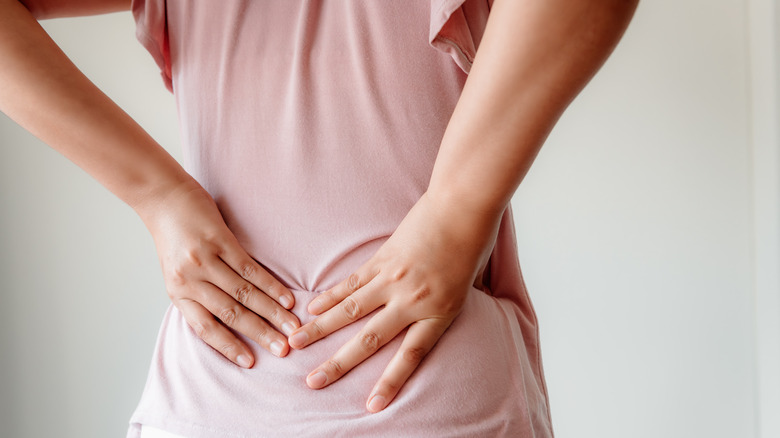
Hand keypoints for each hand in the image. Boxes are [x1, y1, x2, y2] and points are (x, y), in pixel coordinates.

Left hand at [137, 182, 299, 366]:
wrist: (163, 198)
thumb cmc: (173, 237)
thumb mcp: (177, 272)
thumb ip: (199, 294)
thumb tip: (229, 319)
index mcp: (178, 293)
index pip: (205, 328)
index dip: (229, 347)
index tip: (250, 362)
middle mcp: (190, 280)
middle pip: (230, 313)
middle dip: (260, 333)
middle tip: (283, 349)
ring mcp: (205, 260)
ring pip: (244, 293)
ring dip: (272, 312)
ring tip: (292, 326)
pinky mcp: (219, 241)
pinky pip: (249, 268)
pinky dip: (270, 285)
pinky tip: (285, 297)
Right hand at [287, 192, 500, 411]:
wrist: (463, 204)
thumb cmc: (474, 243)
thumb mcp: (468, 286)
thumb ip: (443, 305)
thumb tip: (427, 315)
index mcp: (439, 312)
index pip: (410, 356)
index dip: (391, 382)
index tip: (371, 405)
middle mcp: (412, 300)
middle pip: (370, 340)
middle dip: (339, 364)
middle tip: (313, 382)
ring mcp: (393, 278)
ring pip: (350, 310)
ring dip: (320, 330)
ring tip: (295, 342)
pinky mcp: (382, 258)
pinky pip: (351, 282)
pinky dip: (330, 296)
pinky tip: (311, 308)